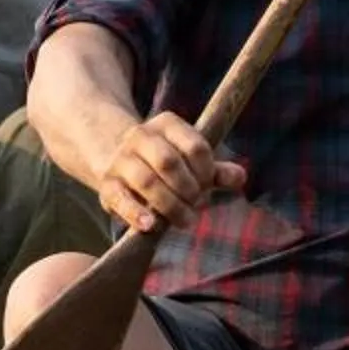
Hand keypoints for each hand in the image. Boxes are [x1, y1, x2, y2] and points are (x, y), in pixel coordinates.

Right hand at [97, 112, 245, 235]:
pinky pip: (120, 198)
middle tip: (197, 203)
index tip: (208, 184)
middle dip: (188, 188)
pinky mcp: (107, 183)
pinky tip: (150, 225)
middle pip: (169, 162)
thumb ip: (216, 170)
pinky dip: (136, 213)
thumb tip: (241, 178)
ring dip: (170, 205)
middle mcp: (140, 136)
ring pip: (147, 181)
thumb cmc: (165, 161)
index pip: (195, 145)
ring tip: (185, 220)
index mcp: (167, 124)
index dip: (207, 170)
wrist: (116, 155)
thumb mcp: (191, 160)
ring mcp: (121, 159)